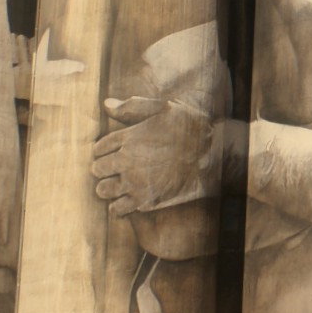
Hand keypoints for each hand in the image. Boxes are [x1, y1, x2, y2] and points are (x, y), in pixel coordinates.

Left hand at [91, 95, 229, 215]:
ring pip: (103, 190)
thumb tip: (106, 104)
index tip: (112, 153)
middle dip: (103, 169)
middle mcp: (127, 160)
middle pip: (97, 169)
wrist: (214, 155)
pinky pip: (117, 208)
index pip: (99, 148)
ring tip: (118, 186)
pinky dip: (118, 205)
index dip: (103, 151)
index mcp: (129, 137)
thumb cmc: (192, 128)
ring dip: (108, 188)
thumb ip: (132, 107)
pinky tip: (127, 200)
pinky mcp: (145, 200)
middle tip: (114, 170)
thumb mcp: (165, 108)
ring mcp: (135, 182)